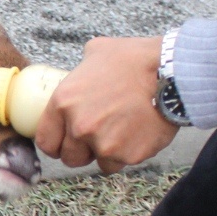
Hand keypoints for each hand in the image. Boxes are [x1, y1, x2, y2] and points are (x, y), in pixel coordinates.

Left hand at [35, 36, 178, 174]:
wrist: (170, 72)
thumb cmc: (134, 59)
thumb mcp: (96, 52)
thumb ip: (81, 70)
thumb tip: (81, 70)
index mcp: (64, 103)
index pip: (46, 141)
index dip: (56, 144)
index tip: (65, 143)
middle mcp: (79, 127)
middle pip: (71, 158)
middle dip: (83, 151)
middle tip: (99, 136)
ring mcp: (104, 144)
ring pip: (99, 162)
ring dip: (108, 153)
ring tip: (123, 131)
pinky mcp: (129, 155)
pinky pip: (123, 162)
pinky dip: (130, 153)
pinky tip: (139, 133)